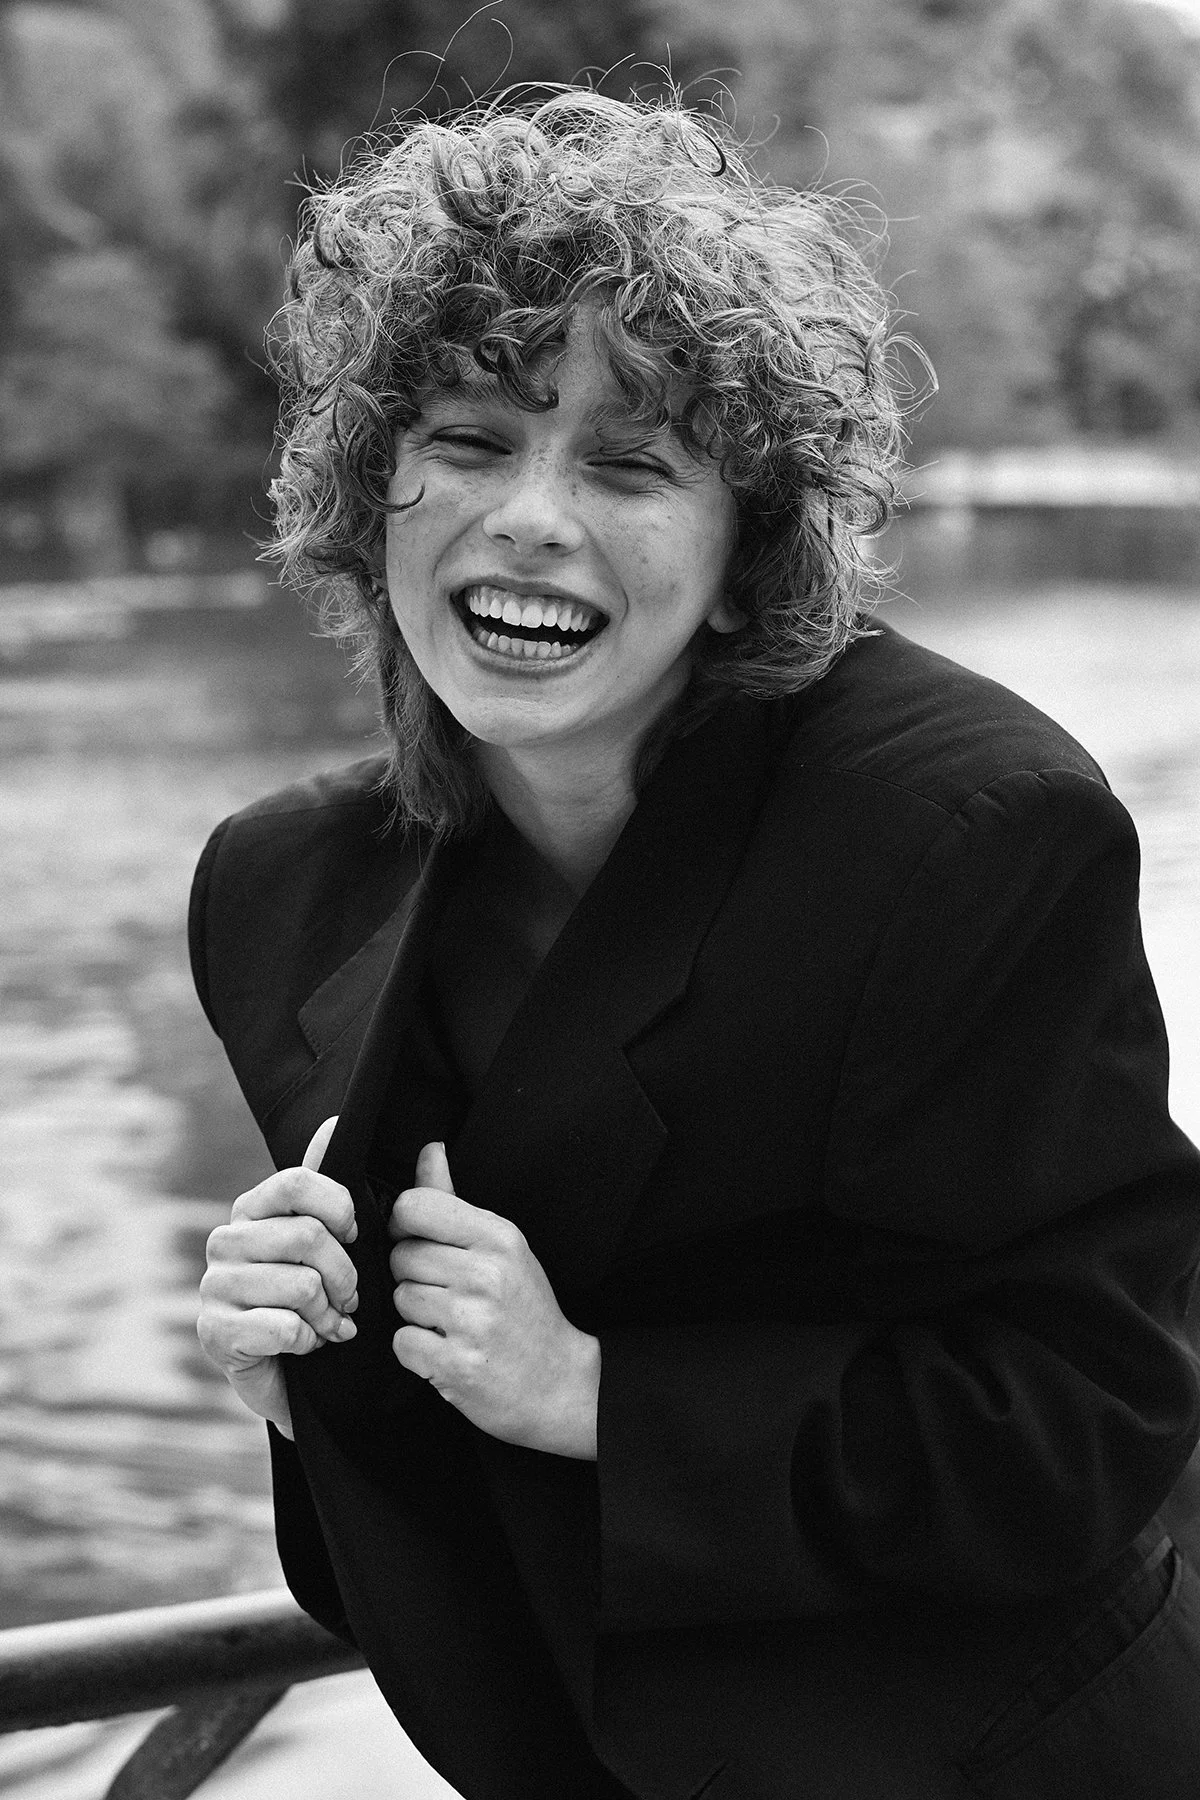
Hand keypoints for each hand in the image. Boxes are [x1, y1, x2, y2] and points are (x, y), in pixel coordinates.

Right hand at [197, 1117, 358, 1437]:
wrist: (296, 1378)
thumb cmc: (320, 1300)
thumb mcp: (336, 1241)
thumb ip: (337, 1184)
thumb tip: (336, 1118)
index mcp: (253, 1209)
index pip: (297, 1181)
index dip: (339, 1208)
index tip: (355, 1235)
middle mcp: (225, 1240)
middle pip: (308, 1237)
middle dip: (345, 1276)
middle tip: (349, 1300)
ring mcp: (213, 1286)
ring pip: (301, 1286)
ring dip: (328, 1314)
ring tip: (327, 1325)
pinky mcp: (213, 1332)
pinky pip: (283, 1327)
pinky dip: (307, 1342)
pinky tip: (302, 1347)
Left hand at [389, 1144, 599, 1458]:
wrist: (560, 1383)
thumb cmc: (525, 1308)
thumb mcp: (502, 1246)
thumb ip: (453, 1200)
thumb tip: (429, 1150)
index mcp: (499, 1237)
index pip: (414, 1206)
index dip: (405, 1224)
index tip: (421, 1242)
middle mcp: (486, 1275)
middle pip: (401, 1255)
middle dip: (415, 1275)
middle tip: (448, 1292)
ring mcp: (472, 1322)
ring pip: (400, 1298)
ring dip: (416, 1314)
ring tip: (451, 1322)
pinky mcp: (456, 1366)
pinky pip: (402, 1343)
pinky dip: (417, 1351)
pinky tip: (447, 1350)